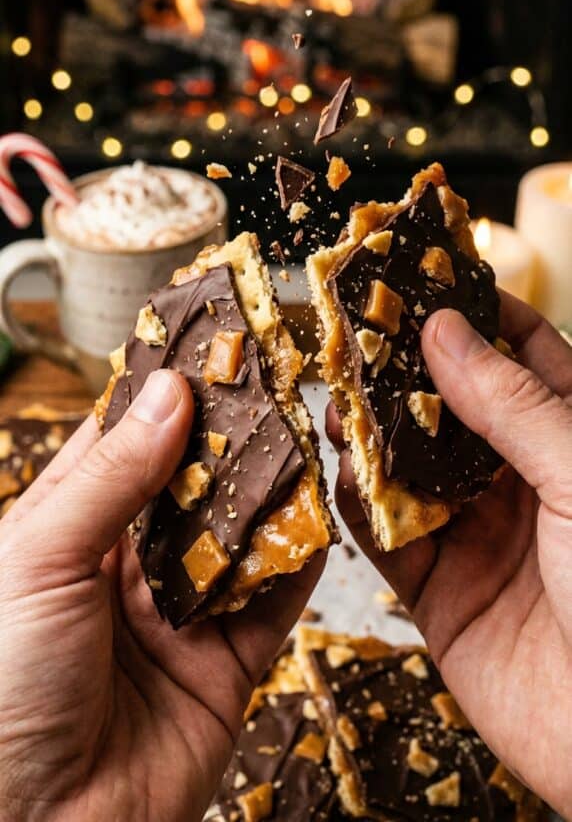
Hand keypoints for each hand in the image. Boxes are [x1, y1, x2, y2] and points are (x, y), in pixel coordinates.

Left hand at [0, 370, 322, 821]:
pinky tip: (319, 516)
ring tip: (307, 429)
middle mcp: (124, 569)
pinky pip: (273, 605)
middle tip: (275, 376)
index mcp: (67, 533)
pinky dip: (298, 562)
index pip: (125, 443)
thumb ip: (111, 477)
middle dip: (232, 435)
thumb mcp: (38, 561)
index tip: (208, 340)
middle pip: (193, 484)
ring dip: (272, 490)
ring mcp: (177, 618)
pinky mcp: (223, 670)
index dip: (166, 391)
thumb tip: (169, 391)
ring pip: (239, 537)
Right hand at [327, 293, 571, 818]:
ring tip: (335, 400)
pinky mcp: (439, 595)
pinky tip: (341, 478)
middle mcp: (523, 483)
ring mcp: (478, 537)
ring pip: (408, 468)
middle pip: (449, 407)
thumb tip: (445, 331)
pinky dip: (357, 507)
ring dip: (369, 435)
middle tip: (354, 333)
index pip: (520, 356)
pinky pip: (384, 539)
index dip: (472, 313)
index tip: (419, 275)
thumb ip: (511, 405)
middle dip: (401, 371)